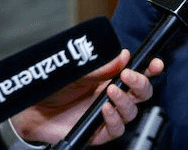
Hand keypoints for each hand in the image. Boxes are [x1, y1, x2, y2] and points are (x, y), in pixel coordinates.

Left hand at [10, 49, 164, 144]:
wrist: (32, 110)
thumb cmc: (54, 87)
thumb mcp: (78, 71)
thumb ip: (101, 66)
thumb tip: (123, 56)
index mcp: (112, 78)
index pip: (138, 73)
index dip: (151, 68)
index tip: (155, 64)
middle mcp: (113, 96)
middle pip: (142, 93)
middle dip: (141, 83)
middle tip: (129, 76)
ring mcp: (107, 114)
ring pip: (132, 111)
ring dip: (125, 100)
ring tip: (110, 92)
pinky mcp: (99, 132)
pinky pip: (116, 129)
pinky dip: (114, 119)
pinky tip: (105, 110)